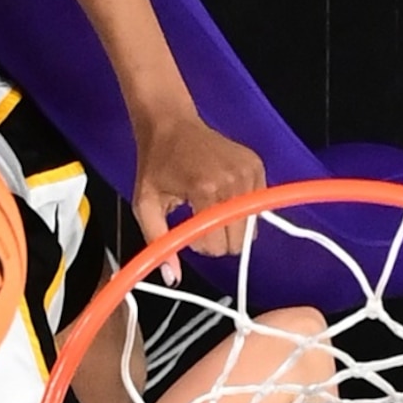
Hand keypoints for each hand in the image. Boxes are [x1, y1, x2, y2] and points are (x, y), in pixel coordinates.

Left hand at [131, 110, 264, 269]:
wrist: (171, 124)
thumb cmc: (155, 164)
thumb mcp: (145, 204)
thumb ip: (158, 242)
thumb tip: (173, 278)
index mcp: (206, 190)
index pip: (217, 246)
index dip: (199, 245)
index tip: (187, 226)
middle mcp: (234, 181)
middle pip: (238, 241)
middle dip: (218, 238)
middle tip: (199, 218)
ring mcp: (249, 172)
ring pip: (251, 228)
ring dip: (230, 225)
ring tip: (210, 205)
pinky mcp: (257, 167)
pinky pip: (257, 209)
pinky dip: (241, 209)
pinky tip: (222, 193)